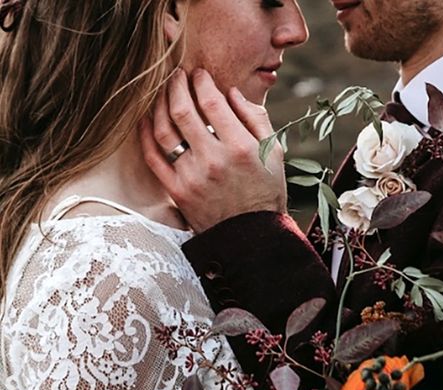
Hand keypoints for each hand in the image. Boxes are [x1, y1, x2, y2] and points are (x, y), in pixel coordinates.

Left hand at [140, 68, 286, 231]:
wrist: (253, 238)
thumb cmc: (266, 192)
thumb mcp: (273, 154)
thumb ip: (256, 119)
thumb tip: (231, 92)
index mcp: (241, 148)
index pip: (212, 102)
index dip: (202, 82)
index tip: (199, 75)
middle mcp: (214, 160)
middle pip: (183, 110)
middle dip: (176, 86)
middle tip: (176, 76)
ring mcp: (192, 177)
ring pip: (164, 130)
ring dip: (159, 105)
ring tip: (163, 94)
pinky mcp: (177, 192)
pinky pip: (153, 157)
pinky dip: (145, 134)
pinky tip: (146, 119)